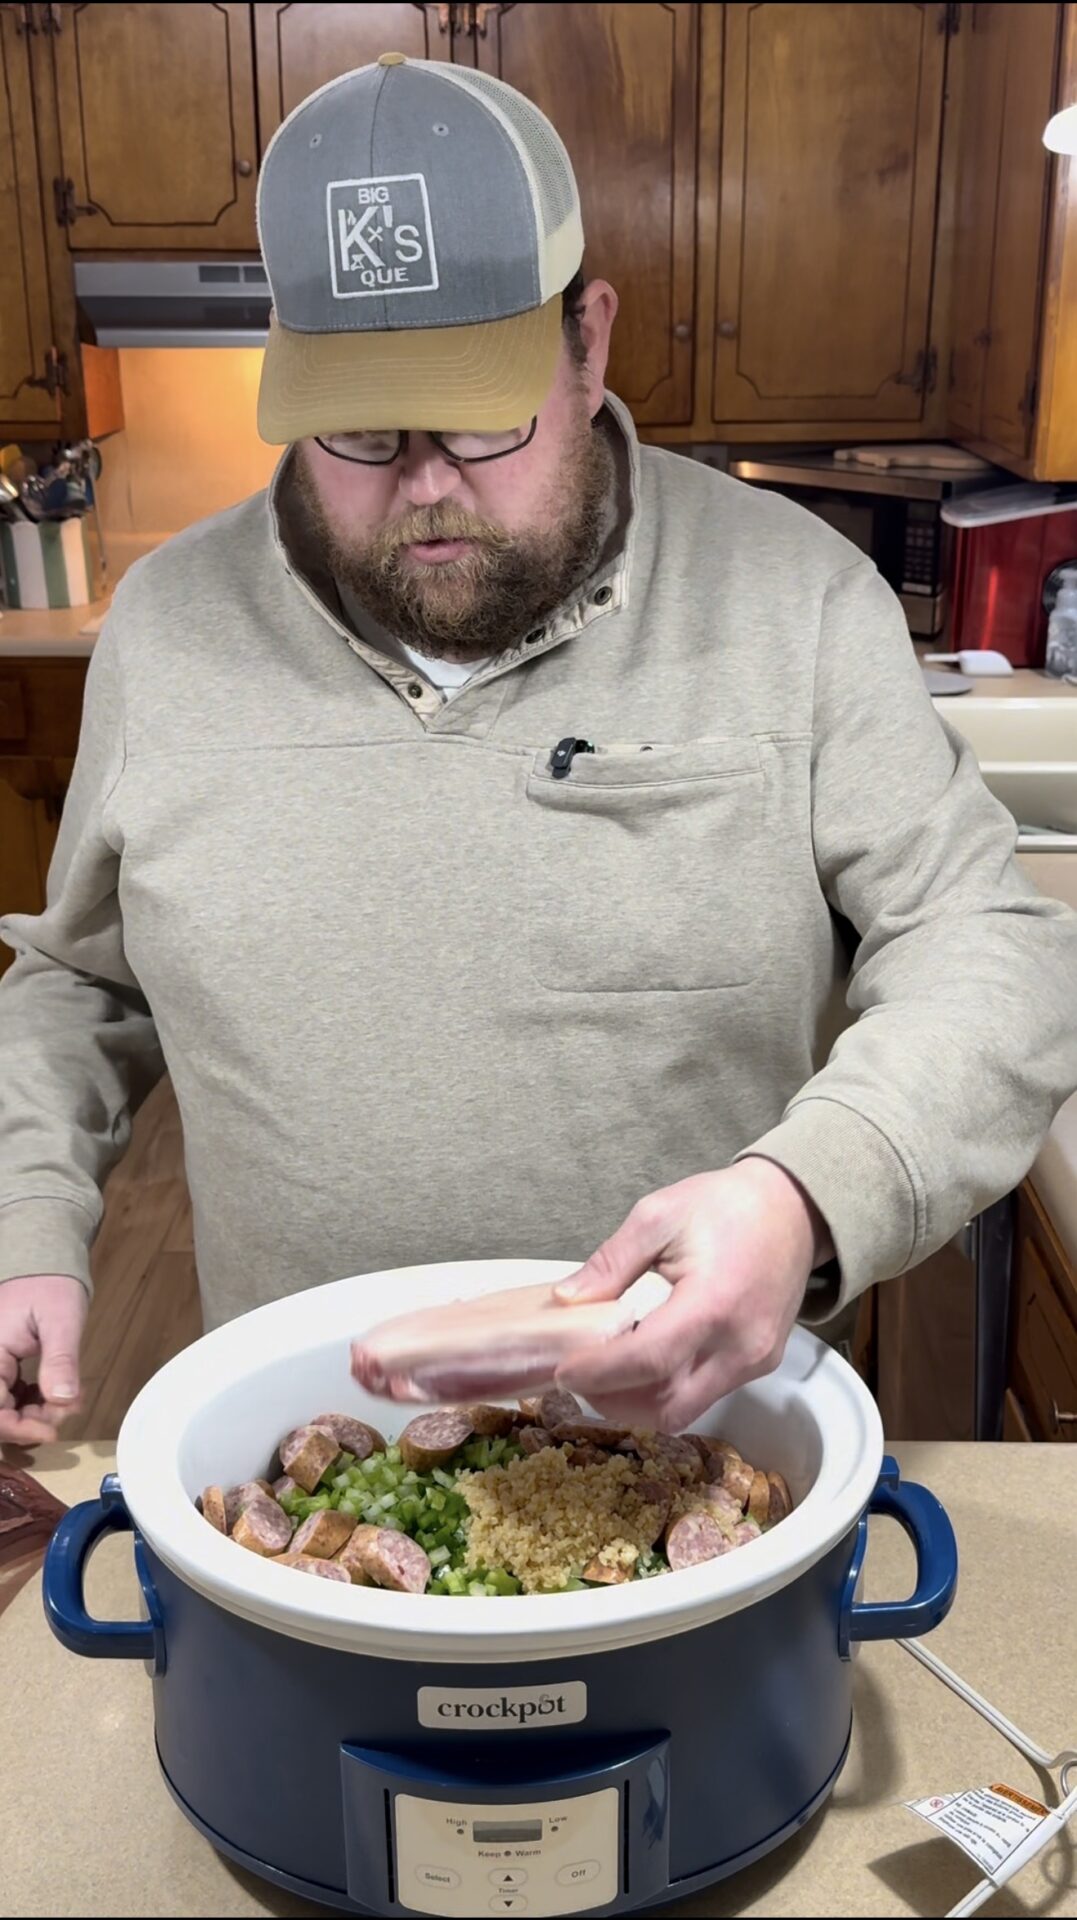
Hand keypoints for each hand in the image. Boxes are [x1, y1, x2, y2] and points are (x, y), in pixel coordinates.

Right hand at [0, 1275, 87, 1444]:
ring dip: (33, 1414)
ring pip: (3, 1408)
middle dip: (30, 1422)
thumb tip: (63, 1401)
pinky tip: (57, 1395)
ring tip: (67, 1402)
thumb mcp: (62, 1320)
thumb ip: (61, 1360)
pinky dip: (33, 1402)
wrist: (44, 1264)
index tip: (51, 1430)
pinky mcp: (1, 1367)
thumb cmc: (51, 1285)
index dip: (18, 1428)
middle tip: (66, 1410)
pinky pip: (9, 1396)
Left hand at [552, 1159, 832, 1429]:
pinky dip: (666, 1389)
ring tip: (604, 1373)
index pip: (648, 1360)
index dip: (599, 1373)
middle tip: (576, 1377)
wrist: (793, 1208)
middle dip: (613, 1400)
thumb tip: (567, 1300)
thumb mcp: (658, 1215)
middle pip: (667, 1405)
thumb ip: (611, 1262)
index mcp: (713, 1302)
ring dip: (638, 1402)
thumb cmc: (726, 1205)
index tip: (562, 1370)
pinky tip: (643, 1363)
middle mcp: (740, 1344)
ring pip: (685, 1409)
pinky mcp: (760, 1364)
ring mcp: (755, 1360)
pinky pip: (705, 1394)